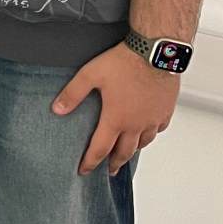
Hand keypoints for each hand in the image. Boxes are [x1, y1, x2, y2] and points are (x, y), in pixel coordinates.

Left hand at [53, 43, 178, 174]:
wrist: (156, 52)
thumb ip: (73, 94)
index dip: (90, 162)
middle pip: (124, 152)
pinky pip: (158, 129)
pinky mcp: (165, 110)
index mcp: (116, 119)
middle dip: (114, 163)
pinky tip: (146, 133)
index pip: (100, 148)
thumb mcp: (90, 75)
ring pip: (143, 143)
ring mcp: (153, 119)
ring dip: (132, 151)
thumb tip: (56, 109)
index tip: (84, 171)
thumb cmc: (124, 62)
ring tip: (125, 154)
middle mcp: (136, 124)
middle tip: (108, 171)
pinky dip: (150, 135)